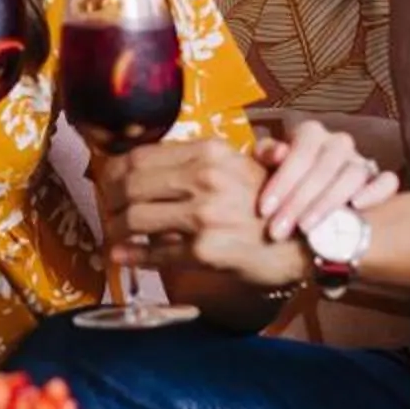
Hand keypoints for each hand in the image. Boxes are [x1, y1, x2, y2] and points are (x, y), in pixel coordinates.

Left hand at [95, 139, 307, 292]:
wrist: (304, 241)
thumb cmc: (267, 205)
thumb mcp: (233, 169)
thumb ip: (191, 167)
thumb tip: (137, 173)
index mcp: (210, 153)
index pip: (141, 155)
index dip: (114, 171)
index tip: (107, 181)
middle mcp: (206, 179)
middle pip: (130, 185)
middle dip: (109, 200)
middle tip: (106, 210)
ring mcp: (205, 215)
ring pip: (134, 218)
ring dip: (116, 228)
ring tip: (114, 234)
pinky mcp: (205, 251)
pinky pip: (154, 252)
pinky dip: (131, 255)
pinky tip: (121, 256)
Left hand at [252, 121, 401, 241]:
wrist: (309, 193)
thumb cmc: (284, 177)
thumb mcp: (267, 163)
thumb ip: (266, 154)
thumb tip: (279, 153)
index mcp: (310, 133)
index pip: (299, 153)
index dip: (282, 182)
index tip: (264, 210)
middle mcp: (338, 143)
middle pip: (324, 168)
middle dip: (298, 202)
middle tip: (278, 230)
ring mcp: (361, 160)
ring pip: (352, 175)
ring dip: (328, 203)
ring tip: (306, 228)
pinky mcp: (380, 179)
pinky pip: (387, 181)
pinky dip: (376, 192)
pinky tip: (357, 206)